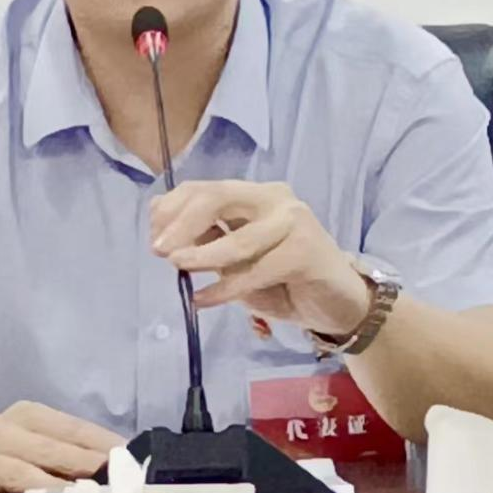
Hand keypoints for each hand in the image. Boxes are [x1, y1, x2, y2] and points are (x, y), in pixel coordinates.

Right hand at [0, 401, 122, 492]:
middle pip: (48, 450)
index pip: (70, 427)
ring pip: (19, 475)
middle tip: (109, 478)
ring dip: (48, 487)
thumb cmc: (8, 441)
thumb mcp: (34, 432)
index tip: (128, 456)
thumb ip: (67, 445)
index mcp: (30, 416)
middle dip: (80, 463)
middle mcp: (6, 435)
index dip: (99, 442)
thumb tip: (115, 462)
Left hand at [150, 180, 371, 337]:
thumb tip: (159, 218)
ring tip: (177, 267)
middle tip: (159, 248)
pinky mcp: (306, 252)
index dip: (175, 207)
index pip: (207, 188)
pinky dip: (225, 288)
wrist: (338, 304)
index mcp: (256, 195)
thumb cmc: (284, 280)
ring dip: (202, 255)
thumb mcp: (237, 258)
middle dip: (182, 221)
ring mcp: (294, 222)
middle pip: (218, 197)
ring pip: (238, 238)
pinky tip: (203, 299)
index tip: (153, 234)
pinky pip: (257, 270)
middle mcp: (275, 199)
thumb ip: (207, 237)